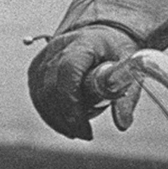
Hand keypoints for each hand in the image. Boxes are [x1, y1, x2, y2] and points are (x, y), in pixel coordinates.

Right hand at [27, 25, 136, 140]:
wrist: (102, 34)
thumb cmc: (117, 50)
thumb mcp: (130, 69)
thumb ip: (126, 96)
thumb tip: (122, 125)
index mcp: (84, 43)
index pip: (68, 72)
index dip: (73, 103)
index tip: (85, 126)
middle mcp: (59, 46)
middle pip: (52, 87)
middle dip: (66, 117)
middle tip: (84, 134)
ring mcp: (45, 56)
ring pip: (41, 93)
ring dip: (56, 118)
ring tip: (76, 131)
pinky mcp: (37, 67)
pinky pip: (37, 93)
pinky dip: (48, 112)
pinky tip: (63, 123)